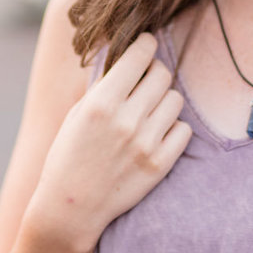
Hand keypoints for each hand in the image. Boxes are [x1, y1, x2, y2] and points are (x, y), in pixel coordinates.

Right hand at [26, 32, 191, 252]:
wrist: (71, 207)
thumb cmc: (68, 155)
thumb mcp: (77, 114)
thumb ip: (103, 85)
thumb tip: (128, 55)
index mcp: (102, 103)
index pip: (139, 56)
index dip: (145, 44)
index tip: (146, 44)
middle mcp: (126, 120)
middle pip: (162, 74)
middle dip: (155, 71)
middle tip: (147, 79)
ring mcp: (146, 143)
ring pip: (175, 100)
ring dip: (164, 100)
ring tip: (150, 110)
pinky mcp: (160, 164)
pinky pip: (183, 129)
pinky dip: (173, 127)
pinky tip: (157, 132)